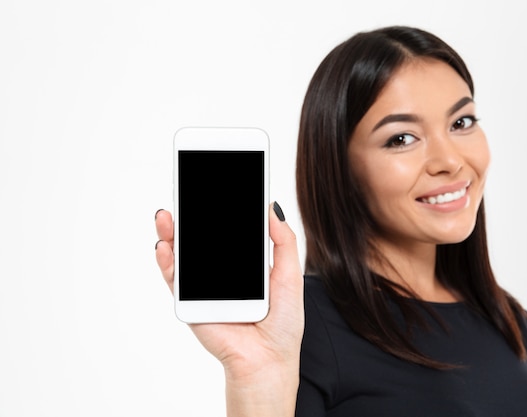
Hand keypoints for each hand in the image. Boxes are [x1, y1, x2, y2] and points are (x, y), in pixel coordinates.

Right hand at [154, 204, 303, 415]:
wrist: (268, 360)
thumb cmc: (282, 323)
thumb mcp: (289, 274)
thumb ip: (283, 241)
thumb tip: (271, 207)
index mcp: (245, 263)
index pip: (228, 231)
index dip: (221, 209)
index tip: (215, 186)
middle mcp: (222, 272)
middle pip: (201, 238)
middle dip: (190, 217)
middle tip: (186, 194)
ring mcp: (204, 286)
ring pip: (183, 254)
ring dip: (172, 233)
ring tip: (168, 216)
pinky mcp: (191, 302)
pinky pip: (175, 279)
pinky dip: (167, 261)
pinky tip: (166, 246)